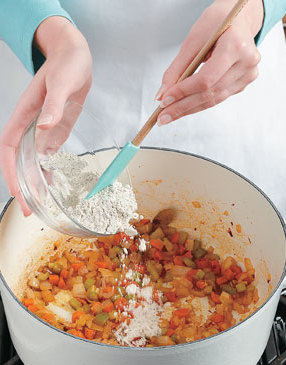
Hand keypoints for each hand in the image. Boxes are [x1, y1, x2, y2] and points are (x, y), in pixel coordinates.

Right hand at [0, 16, 91, 214]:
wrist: (76, 58)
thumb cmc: (66, 65)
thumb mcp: (61, 83)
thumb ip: (53, 105)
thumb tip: (43, 127)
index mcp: (25, 113)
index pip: (9, 147)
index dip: (10, 169)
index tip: (16, 190)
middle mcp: (31, 125)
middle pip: (19, 159)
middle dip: (21, 183)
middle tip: (29, 209)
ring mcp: (44, 128)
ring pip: (33, 159)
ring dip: (35, 179)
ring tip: (40, 202)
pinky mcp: (57, 129)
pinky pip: (50, 153)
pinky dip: (49, 168)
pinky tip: (53, 181)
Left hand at [156, 0, 263, 125]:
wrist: (238, 18)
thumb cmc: (216, 23)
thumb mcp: (192, 40)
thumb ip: (176, 69)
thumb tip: (162, 95)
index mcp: (236, 46)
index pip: (206, 79)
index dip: (183, 92)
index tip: (164, 101)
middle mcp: (247, 63)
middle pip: (209, 93)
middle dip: (182, 107)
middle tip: (162, 117)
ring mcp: (248, 75)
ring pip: (213, 100)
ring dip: (189, 109)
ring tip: (169, 115)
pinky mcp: (243, 83)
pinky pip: (217, 98)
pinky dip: (198, 103)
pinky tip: (183, 108)